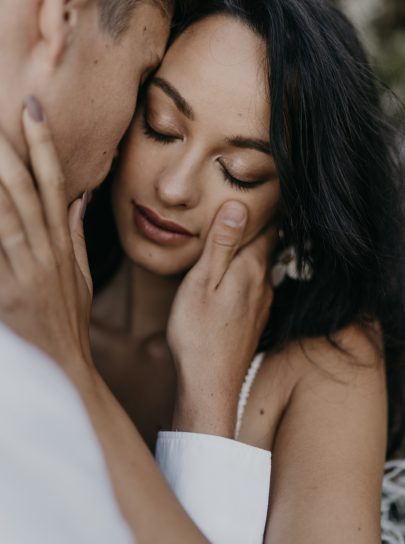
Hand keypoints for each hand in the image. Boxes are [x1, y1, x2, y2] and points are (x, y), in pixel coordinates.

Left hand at [0, 96, 93, 376]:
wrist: (66, 367)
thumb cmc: (71, 320)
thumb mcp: (83, 276)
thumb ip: (76, 233)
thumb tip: (78, 196)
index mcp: (63, 243)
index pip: (55, 183)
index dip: (43, 144)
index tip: (32, 109)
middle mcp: (47, 251)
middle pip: (25, 190)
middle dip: (7, 148)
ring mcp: (27, 272)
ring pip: (6, 214)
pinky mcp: (8, 294)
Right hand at [168, 202, 275, 436]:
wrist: (210, 384)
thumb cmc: (199, 332)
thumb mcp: (203, 281)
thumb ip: (221, 244)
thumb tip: (239, 205)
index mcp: (251, 268)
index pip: (268, 226)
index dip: (263, 207)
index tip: (259, 188)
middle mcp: (263, 284)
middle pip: (265, 245)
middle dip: (253, 227)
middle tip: (239, 207)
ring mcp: (261, 304)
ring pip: (259, 267)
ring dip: (247, 251)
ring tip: (229, 239)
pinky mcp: (254, 320)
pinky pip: (253, 286)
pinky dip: (243, 274)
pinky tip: (228, 279)